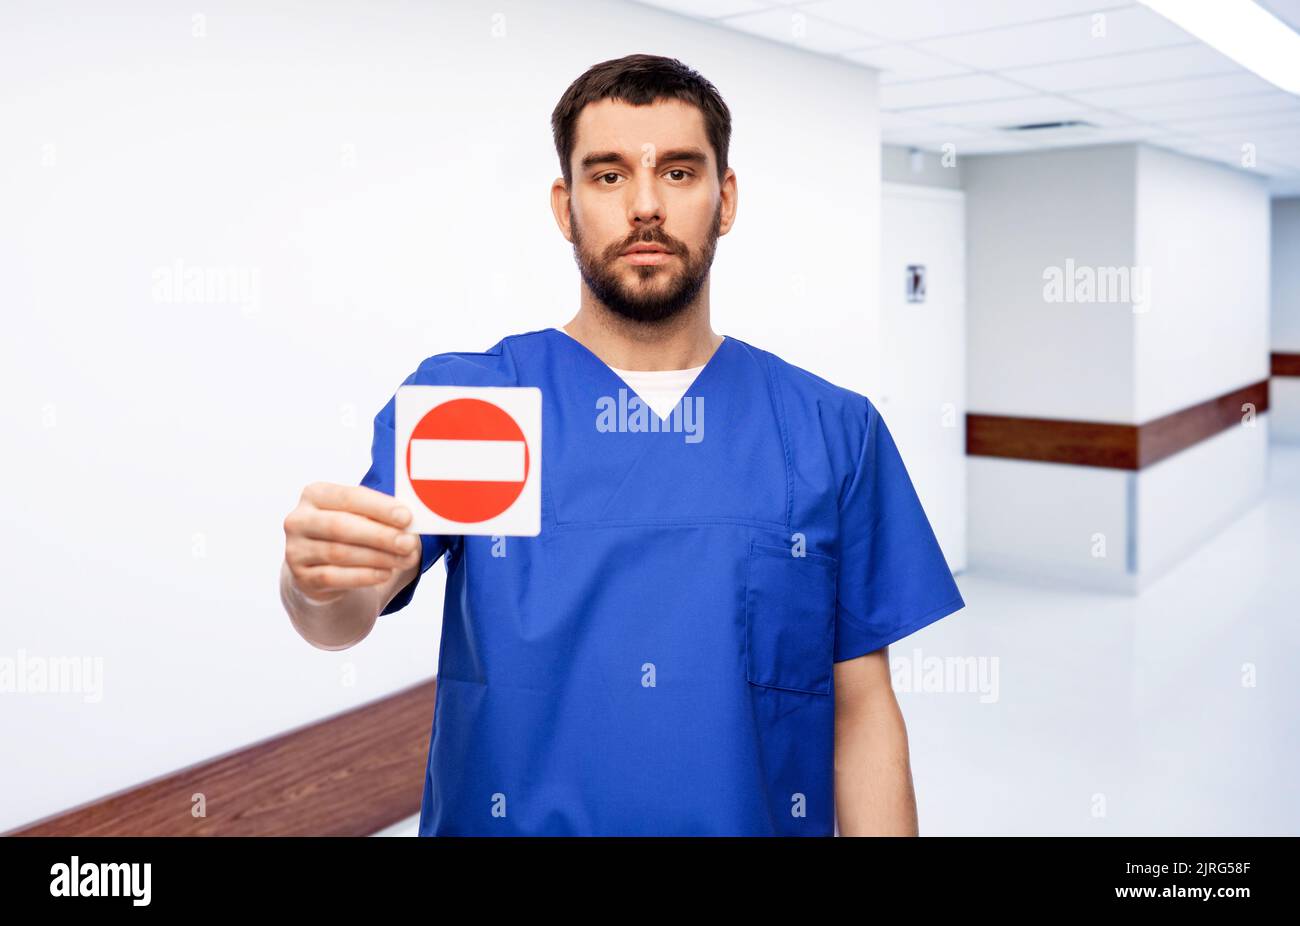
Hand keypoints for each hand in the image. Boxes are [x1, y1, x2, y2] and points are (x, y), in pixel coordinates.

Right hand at [283, 482, 420, 604]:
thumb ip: (381, 515)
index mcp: (315, 494)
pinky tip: (385, 573)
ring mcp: (296, 550)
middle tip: (408, 543)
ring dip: (377, 557)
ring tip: (404, 559)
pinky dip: (364, 576)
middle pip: (341, 527)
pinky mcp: (301, 577)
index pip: (348, 497)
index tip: (407, 517)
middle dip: (379, 535)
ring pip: (339, 553)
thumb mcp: (361, 517)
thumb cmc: (350, 534)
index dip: (379, 507)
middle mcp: (299, 520)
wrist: (322, 570)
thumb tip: (410, 524)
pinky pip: (334, 577)